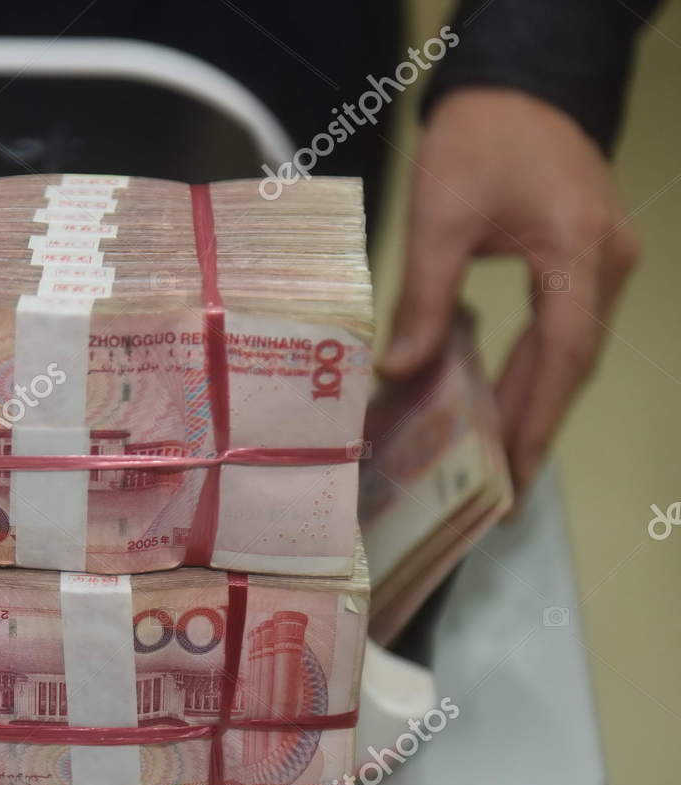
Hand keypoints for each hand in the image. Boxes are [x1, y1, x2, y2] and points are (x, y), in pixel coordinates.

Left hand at [381, 88, 640, 498]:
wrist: (519, 79)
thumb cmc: (479, 139)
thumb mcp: (440, 218)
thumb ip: (422, 298)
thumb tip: (397, 371)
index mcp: (577, 252)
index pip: (563, 354)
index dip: (537, 417)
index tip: (513, 470)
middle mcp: (606, 260)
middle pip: (572, 358)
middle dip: (536, 421)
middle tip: (501, 485)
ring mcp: (604, 255)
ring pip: (572, 344)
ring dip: (536, 395)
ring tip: (498, 454)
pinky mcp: (588, 251)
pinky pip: (567, 321)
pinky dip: (537, 362)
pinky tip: (502, 394)